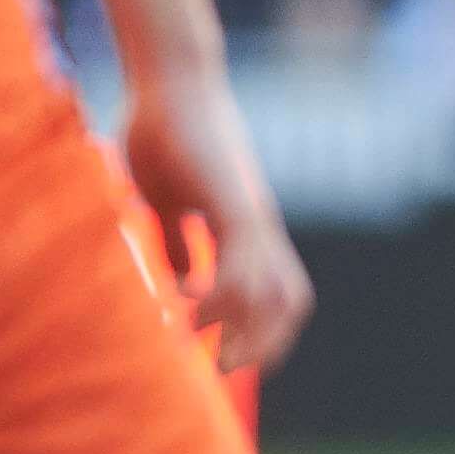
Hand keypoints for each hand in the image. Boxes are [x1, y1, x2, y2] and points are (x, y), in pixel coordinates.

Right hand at [120, 77, 310, 374]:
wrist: (173, 83)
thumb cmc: (166, 136)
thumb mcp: (169, 202)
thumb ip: (181, 241)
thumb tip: (185, 282)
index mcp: (249, 230)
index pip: (279, 293)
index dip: (265, 331)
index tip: (231, 361)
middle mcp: (261, 227)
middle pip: (288, 300)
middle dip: (262, 343)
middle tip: (223, 370)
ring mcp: (251, 213)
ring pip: (270, 288)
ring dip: (242, 327)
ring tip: (205, 349)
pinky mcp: (233, 199)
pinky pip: (240, 257)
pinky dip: (219, 291)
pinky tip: (186, 305)